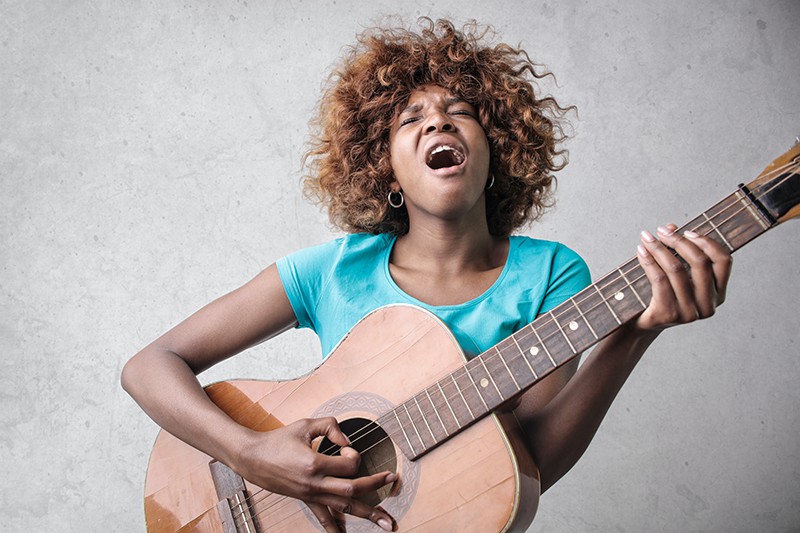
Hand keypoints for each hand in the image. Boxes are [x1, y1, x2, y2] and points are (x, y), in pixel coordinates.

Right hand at [233, 417, 396, 531]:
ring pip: (344, 507)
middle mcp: (314, 484)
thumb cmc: (279, 440)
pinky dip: (336, 528)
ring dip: (368, 514)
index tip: (345, 448)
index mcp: (314, 464)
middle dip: (375, 486)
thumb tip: (348, 442)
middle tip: (392, 480)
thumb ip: (331, 427)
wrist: (253, 458)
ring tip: (387, 523)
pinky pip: (323, 518)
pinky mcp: (306, 500)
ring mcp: (310, 495)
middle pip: (352, 490)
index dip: (353, 453)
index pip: (349, 463)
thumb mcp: (306, 425)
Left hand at [633, 223, 731, 330]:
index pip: (724, 261)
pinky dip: (649, 261)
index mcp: (718, 294)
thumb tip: (671, 226)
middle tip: (661, 231)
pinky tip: (641, 251)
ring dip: (659, 248)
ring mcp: (689, 312)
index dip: (707, 242)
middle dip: (679, 241)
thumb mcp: (675, 273)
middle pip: (700, 262)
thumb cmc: (661, 295)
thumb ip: (678, 251)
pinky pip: (659, 279)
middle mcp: (708, 305)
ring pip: (677, 269)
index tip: (687, 231)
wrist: (642, 324)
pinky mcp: (669, 315)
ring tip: (647, 238)